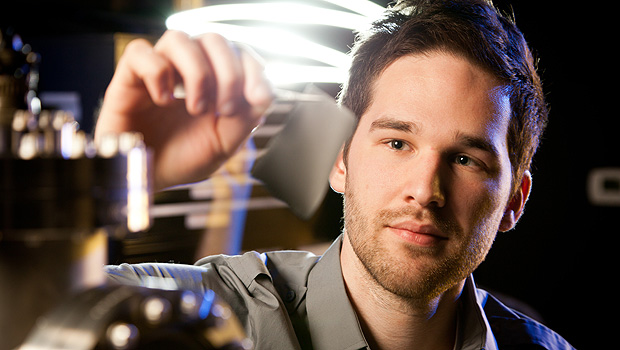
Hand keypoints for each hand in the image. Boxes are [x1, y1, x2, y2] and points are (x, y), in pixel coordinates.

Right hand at [95, 30, 272, 189]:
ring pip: (178, 39)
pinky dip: (157, 72)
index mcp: (214, 80)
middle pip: (212, 40)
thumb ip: (245, 118)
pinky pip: (140, 51)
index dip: (253, 69)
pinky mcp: (128, 78)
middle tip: (225, 109)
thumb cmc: (182, 160)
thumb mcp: (224, 144)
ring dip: (197, 73)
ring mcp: (158, 70)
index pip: (238, 52)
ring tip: (196, 108)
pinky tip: (163, 100)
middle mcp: (186, 69)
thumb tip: (263, 94)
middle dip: (229, 74)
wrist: (148, 180)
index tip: (259, 98)